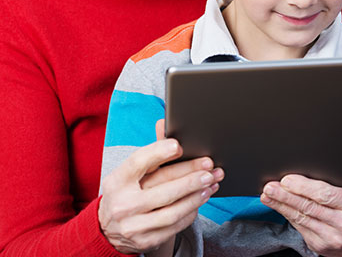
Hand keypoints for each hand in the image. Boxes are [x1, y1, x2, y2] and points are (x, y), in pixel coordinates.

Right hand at [98, 123, 222, 253]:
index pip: (138, 162)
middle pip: (163, 187)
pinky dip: (191, 211)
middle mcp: (123, 204)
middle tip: (210, 167)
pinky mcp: (146, 240)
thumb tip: (164, 123)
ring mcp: (133, 225)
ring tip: (211, 182)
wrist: (109, 228)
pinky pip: (175, 226)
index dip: (159, 152)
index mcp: (118, 180)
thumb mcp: (131, 171)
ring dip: (196, 195)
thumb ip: (151, 150)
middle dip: (190, 175)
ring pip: (172, 210)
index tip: (179, 146)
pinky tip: (201, 198)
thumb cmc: (127, 190)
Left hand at [261, 175, 341, 256]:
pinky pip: (302, 228)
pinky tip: (280, 208)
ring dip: (282, 206)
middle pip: (310, 207)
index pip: (325, 194)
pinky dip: (289, 216)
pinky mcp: (322, 247)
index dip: (303, 187)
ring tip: (268, 196)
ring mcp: (333, 238)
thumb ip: (335, 185)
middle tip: (270, 187)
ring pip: (302, 219)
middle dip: (286, 196)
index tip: (286, 180)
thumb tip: (305, 174)